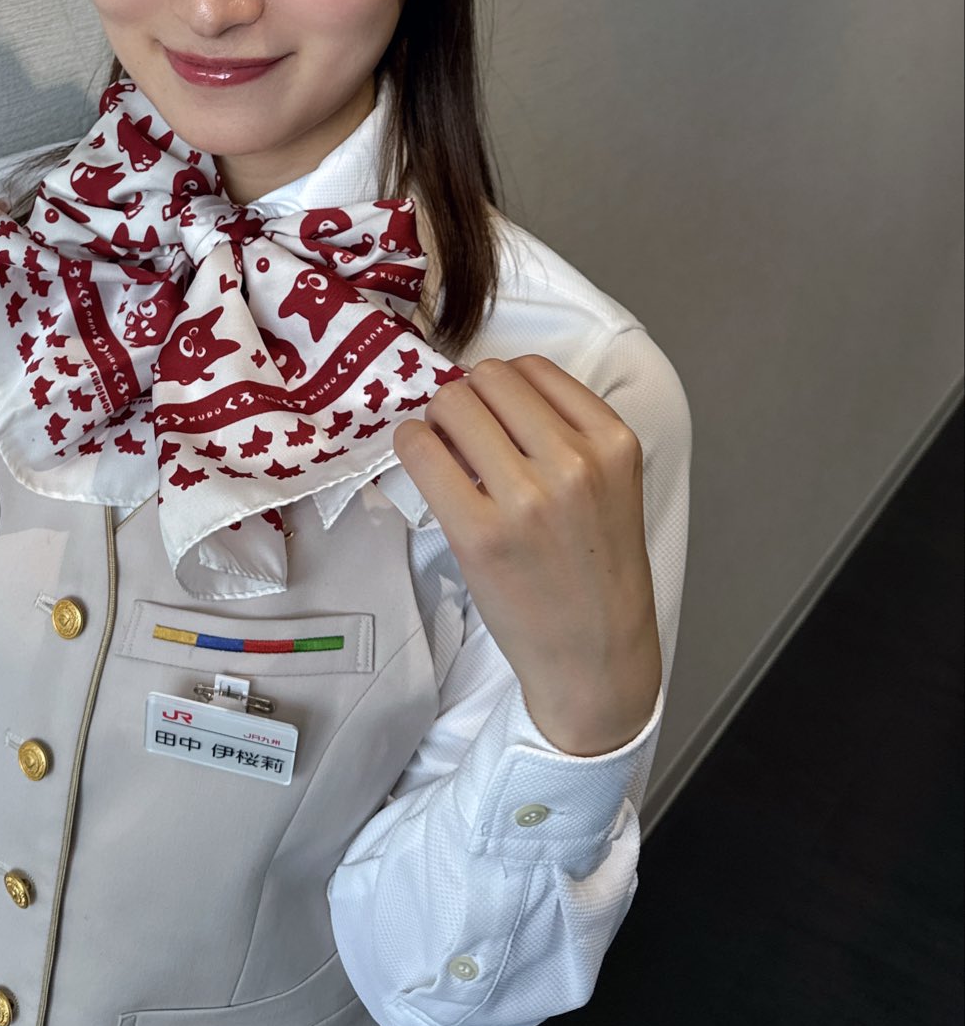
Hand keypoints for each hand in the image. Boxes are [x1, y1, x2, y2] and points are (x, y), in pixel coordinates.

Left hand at [393, 355, 661, 755]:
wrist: (596, 656)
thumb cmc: (596, 569)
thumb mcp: (610, 484)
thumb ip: (563, 431)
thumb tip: (481, 390)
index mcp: (613, 442)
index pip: (533, 368)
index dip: (502, 387)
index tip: (494, 416)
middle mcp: (575, 462)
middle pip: (488, 378)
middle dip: (468, 399)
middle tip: (465, 436)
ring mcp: (526, 498)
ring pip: (454, 403)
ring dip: (439, 420)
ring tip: (448, 453)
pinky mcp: (478, 534)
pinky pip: (421, 449)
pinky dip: (413, 445)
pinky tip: (426, 466)